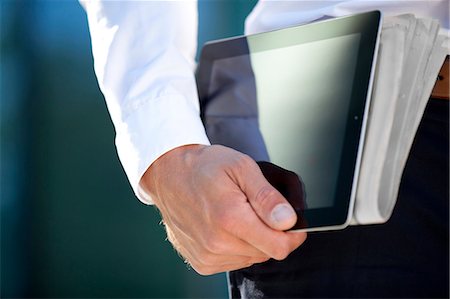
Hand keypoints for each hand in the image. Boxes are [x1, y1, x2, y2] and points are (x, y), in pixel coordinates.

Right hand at [141, 144, 306, 274]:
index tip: (288, 219)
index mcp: (230, 218)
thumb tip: (289, 221)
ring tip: (236, 214)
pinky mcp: (201, 263)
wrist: (169, 175)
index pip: (279, 246)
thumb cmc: (205, 167)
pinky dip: (237, 246)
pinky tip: (225, 226)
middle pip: (267, 252)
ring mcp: (207, 256)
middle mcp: (217, 243)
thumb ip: (267, 197)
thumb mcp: (242, 167)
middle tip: (254, 207)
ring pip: (252, 258)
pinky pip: (235, 261)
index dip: (292, 234)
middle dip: (270, 232)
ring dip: (253, 239)